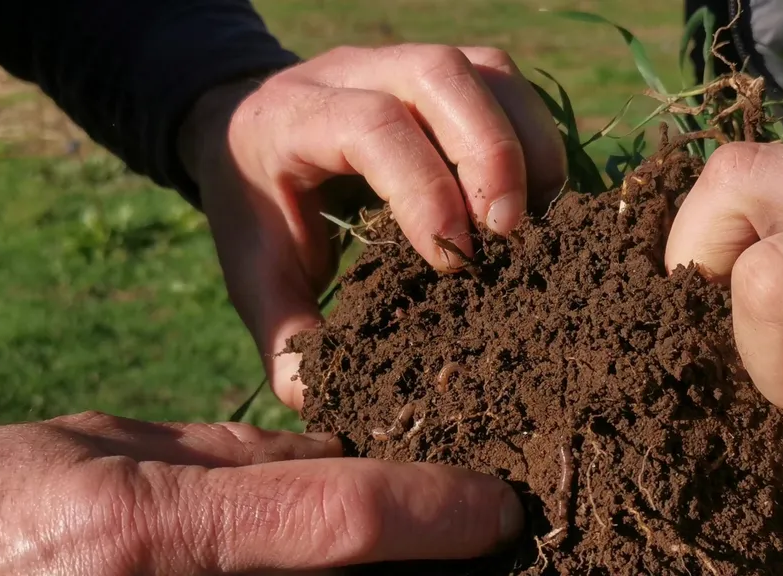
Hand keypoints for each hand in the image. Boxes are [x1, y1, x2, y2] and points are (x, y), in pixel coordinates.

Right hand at [0, 412, 522, 573]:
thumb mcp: (104, 454)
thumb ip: (227, 460)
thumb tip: (332, 456)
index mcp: (156, 528)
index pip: (343, 518)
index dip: (438, 511)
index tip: (499, 507)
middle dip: (435, 564)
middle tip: (491, 543)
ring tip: (444, 554)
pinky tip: (370, 569)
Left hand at [178, 44, 565, 409]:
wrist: (247, 130)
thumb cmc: (256, 205)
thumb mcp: (254, 272)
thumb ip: (285, 334)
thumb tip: (321, 401)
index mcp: (294, 118)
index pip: (372, 127)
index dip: (423, 189)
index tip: (450, 262)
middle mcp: (354, 71)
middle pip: (441, 76)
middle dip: (490, 157)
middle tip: (507, 238)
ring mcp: (403, 60)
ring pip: (486, 71)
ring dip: (526, 145)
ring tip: (531, 224)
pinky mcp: (446, 70)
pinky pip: (506, 83)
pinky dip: (534, 138)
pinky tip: (533, 199)